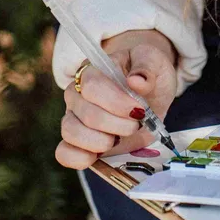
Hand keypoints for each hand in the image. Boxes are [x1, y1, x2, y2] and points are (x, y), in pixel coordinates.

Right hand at [55, 28, 178, 169]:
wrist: (151, 96)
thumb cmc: (148, 75)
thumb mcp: (154, 61)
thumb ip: (146, 67)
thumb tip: (135, 80)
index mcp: (92, 70)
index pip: (92, 86)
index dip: (116, 101)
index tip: (139, 110)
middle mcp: (77, 93)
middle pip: (87, 114)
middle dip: (118, 125)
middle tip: (136, 124)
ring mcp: (73, 118)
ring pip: (71, 133)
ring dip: (102, 142)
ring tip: (120, 137)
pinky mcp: (75, 143)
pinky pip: (64, 153)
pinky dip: (81, 158)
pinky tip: (102, 154)